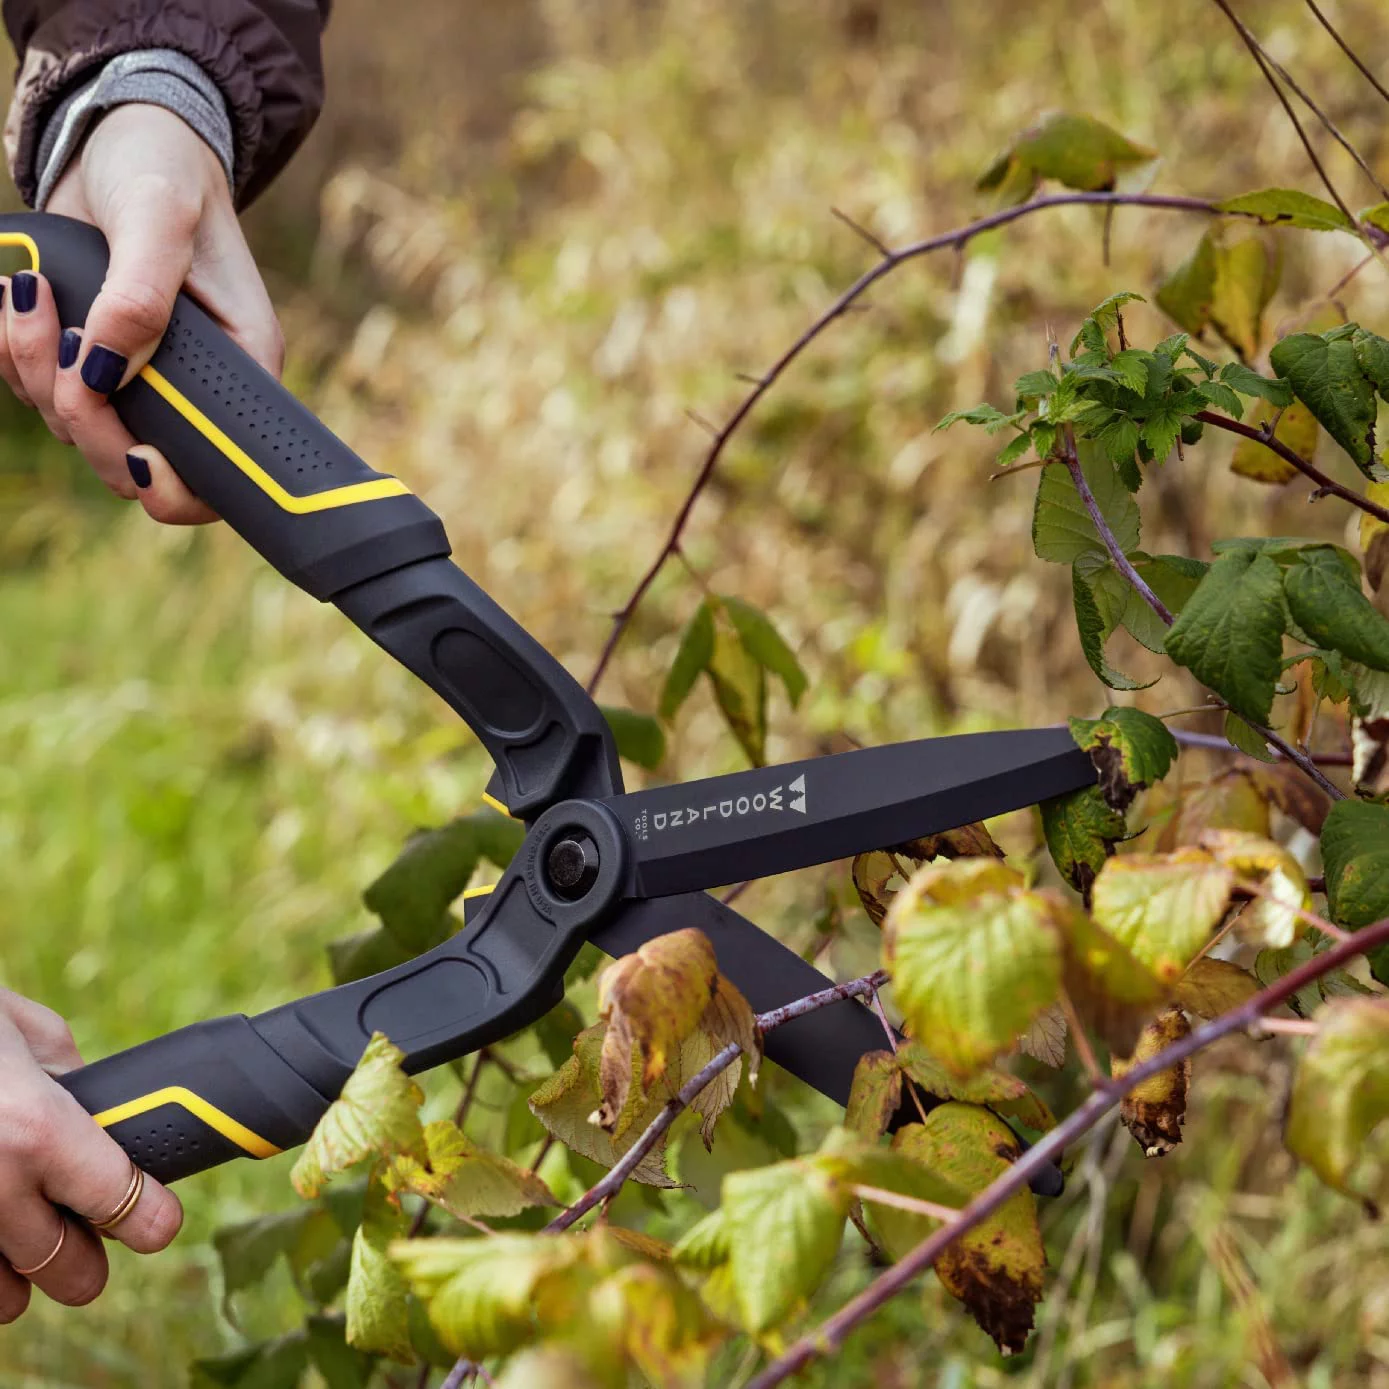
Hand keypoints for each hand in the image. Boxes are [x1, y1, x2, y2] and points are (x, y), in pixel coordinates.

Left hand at [0, 102, 284, 523]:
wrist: (118, 137)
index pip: (221, 469)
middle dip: (85, 419)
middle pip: (133, 464)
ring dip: (32, 368)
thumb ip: (140, 295)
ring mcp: (134, 377)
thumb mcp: (161, 216)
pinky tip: (16, 295)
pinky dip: (10, 353)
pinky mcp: (85, 360)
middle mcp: (191, 387)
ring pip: (75, 428)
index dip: (178, 486)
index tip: (140, 452)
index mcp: (240, 368)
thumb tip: (103, 370)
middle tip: (60, 343)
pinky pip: (36, 392)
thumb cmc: (163, 169)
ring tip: (29, 289)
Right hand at [0, 989, 181, 1320]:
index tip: (159, 1220)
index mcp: (36, 1128)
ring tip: (22, 1231)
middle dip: (90, 1254)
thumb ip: (67, 1080)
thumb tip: (99, 1112)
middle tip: (88, 1228)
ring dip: (25, 1272)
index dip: (153, 1217)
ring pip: (9, 1300)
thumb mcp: (22, 1031)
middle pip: (74, 1272)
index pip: (125, 1204)